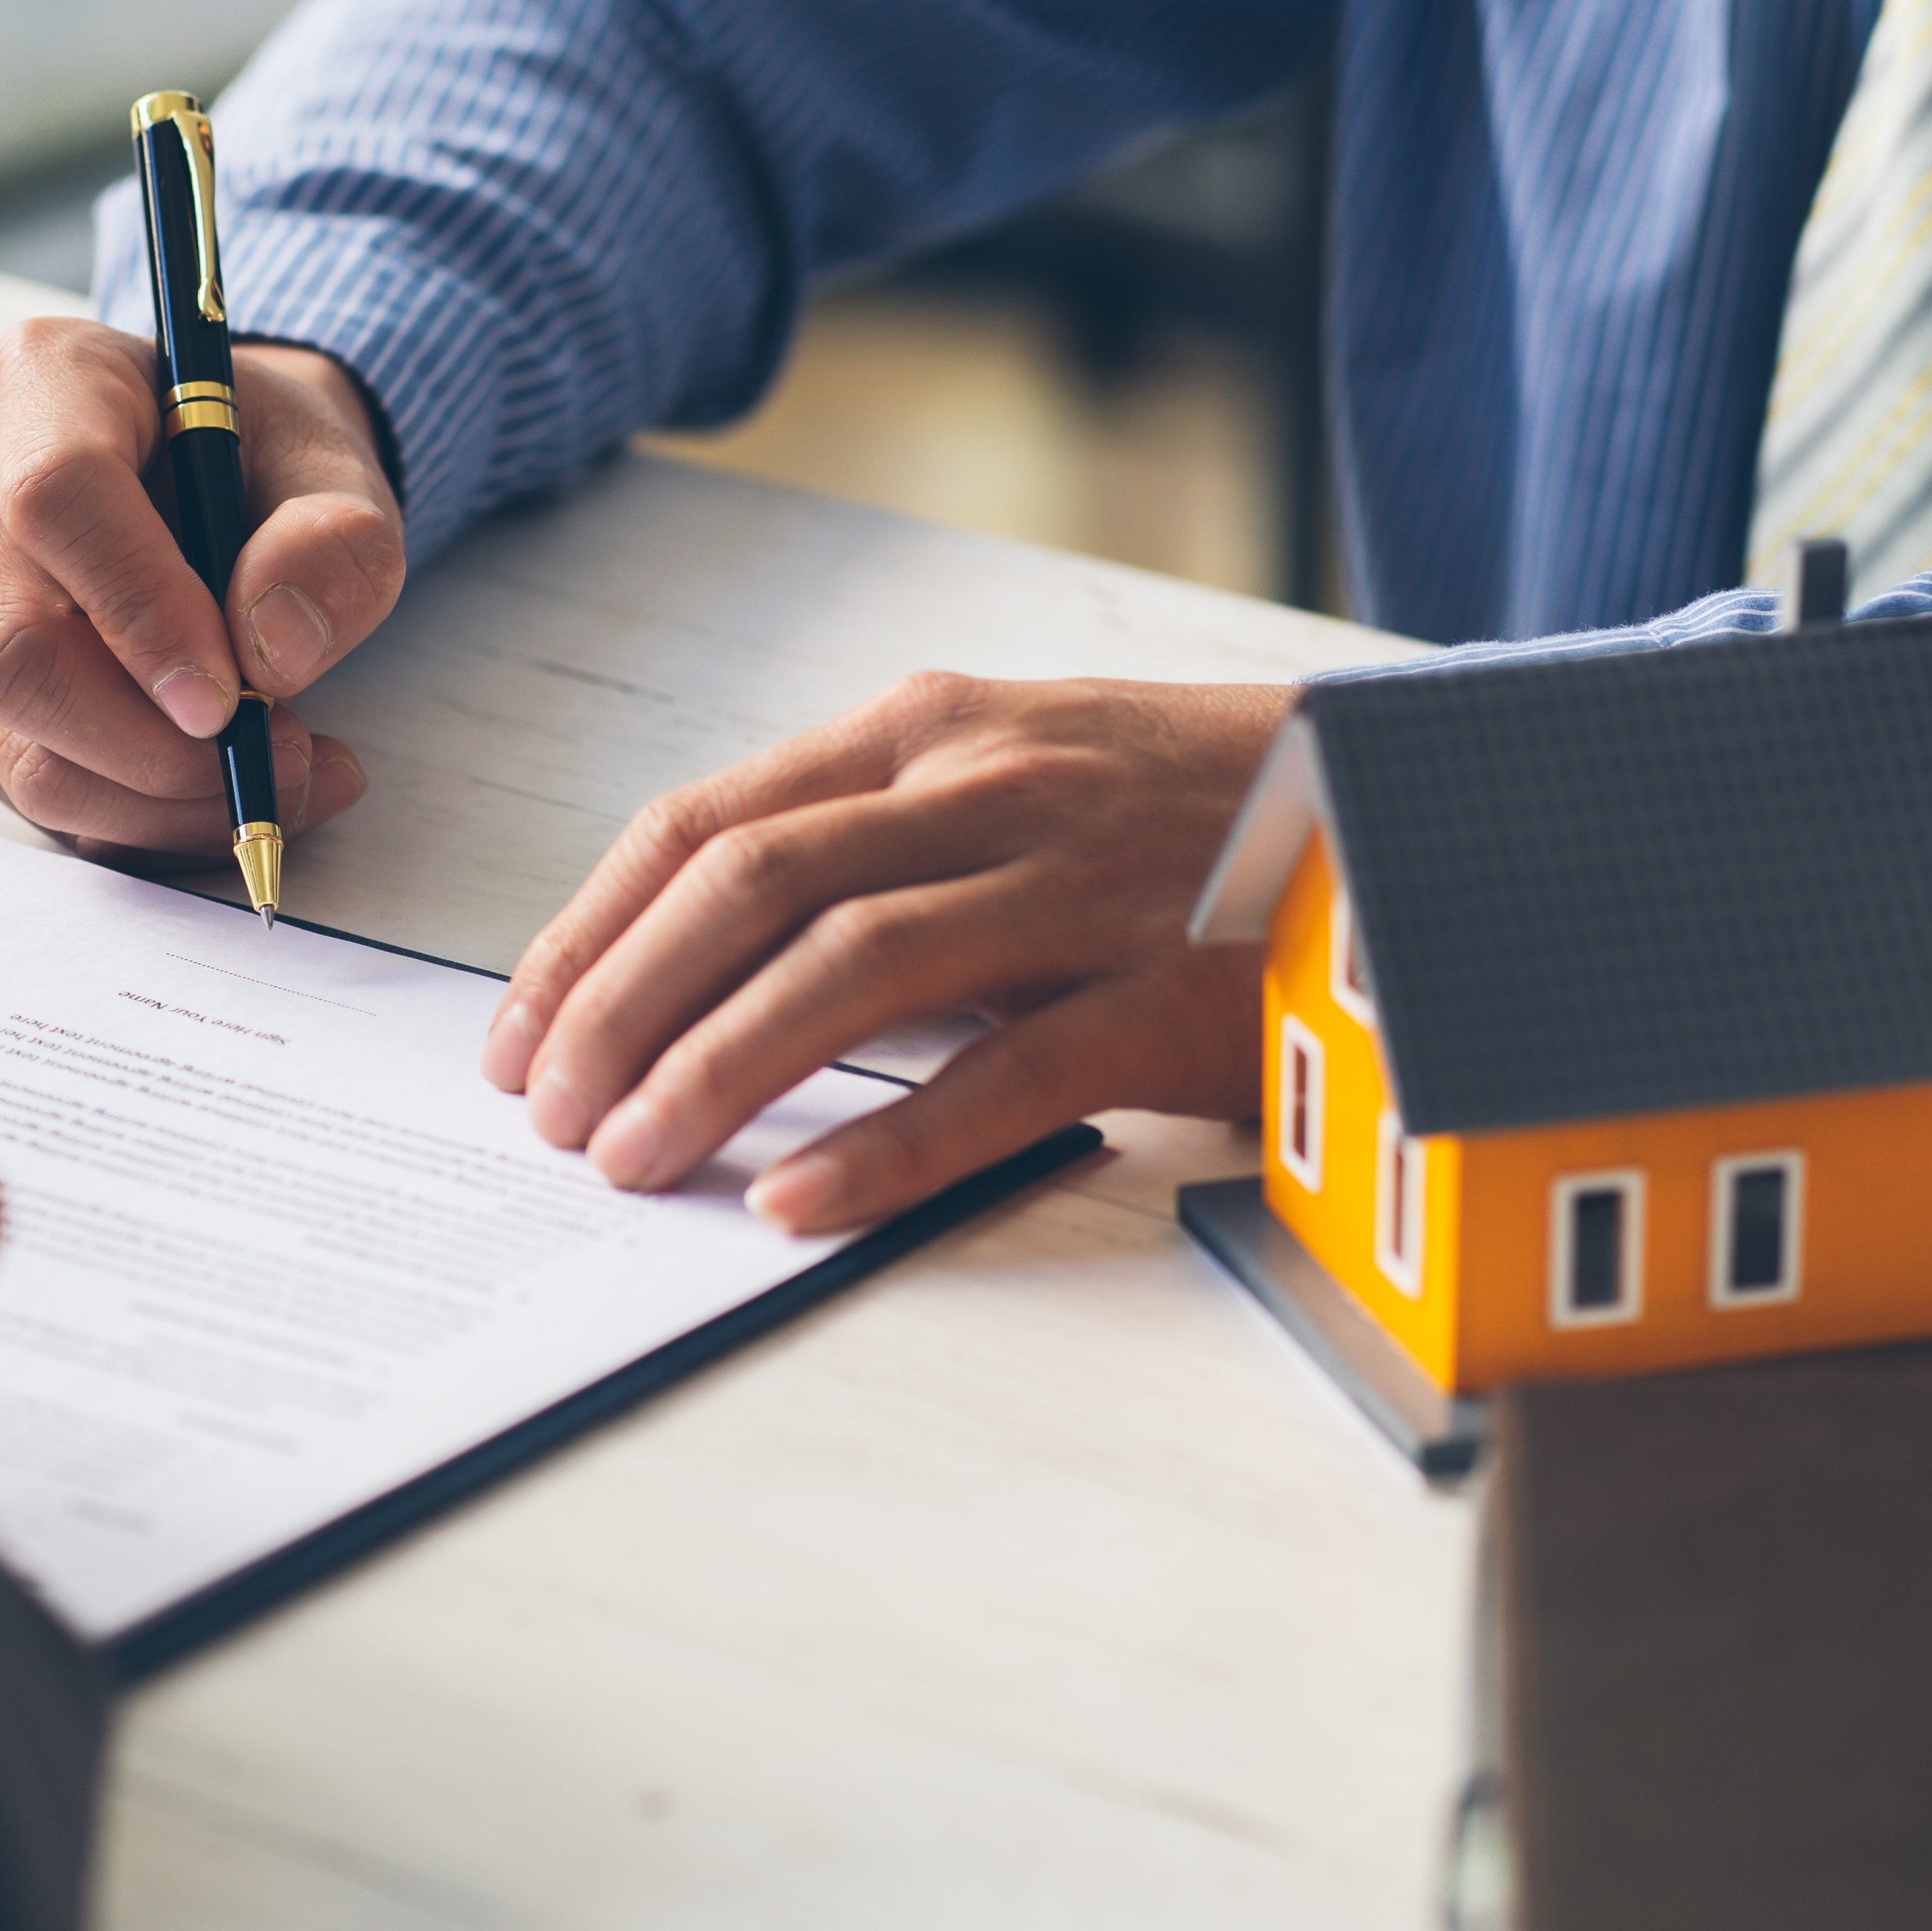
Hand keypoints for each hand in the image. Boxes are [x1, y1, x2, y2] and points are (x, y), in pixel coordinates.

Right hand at [0, 316, 399, 855]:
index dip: (142, 612)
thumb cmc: (265, 459)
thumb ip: (333, 541)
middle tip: (280, 756)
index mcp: (46, 379)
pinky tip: (224, 789)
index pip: (57, 501)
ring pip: (15, 740)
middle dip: (153, 744)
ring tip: (279, 774)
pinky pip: (27, 781)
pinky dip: (137, 816)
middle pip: (12, 648)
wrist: (213, 472)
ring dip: (157, 799)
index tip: (232, 698)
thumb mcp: (337, 470)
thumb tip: (272, 651)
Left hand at [483, 674, 1297, 1233]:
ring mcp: (1074, 882)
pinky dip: (887, 1138)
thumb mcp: (1015, 781)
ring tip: (631, 1159)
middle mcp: (986, 787)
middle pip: (747, 884)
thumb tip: (711, 968)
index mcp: (930, 733)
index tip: (519, 1029)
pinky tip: (798, 1197)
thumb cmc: (1187, 813)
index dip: (590, 930)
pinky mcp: (1159, 986)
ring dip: (713, 1066)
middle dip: (618, 1003)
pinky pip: (999, 1070)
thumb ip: (879, 847)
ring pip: (846, 963)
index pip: (707, 822)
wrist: (1412, 804)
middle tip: (546, 1115)